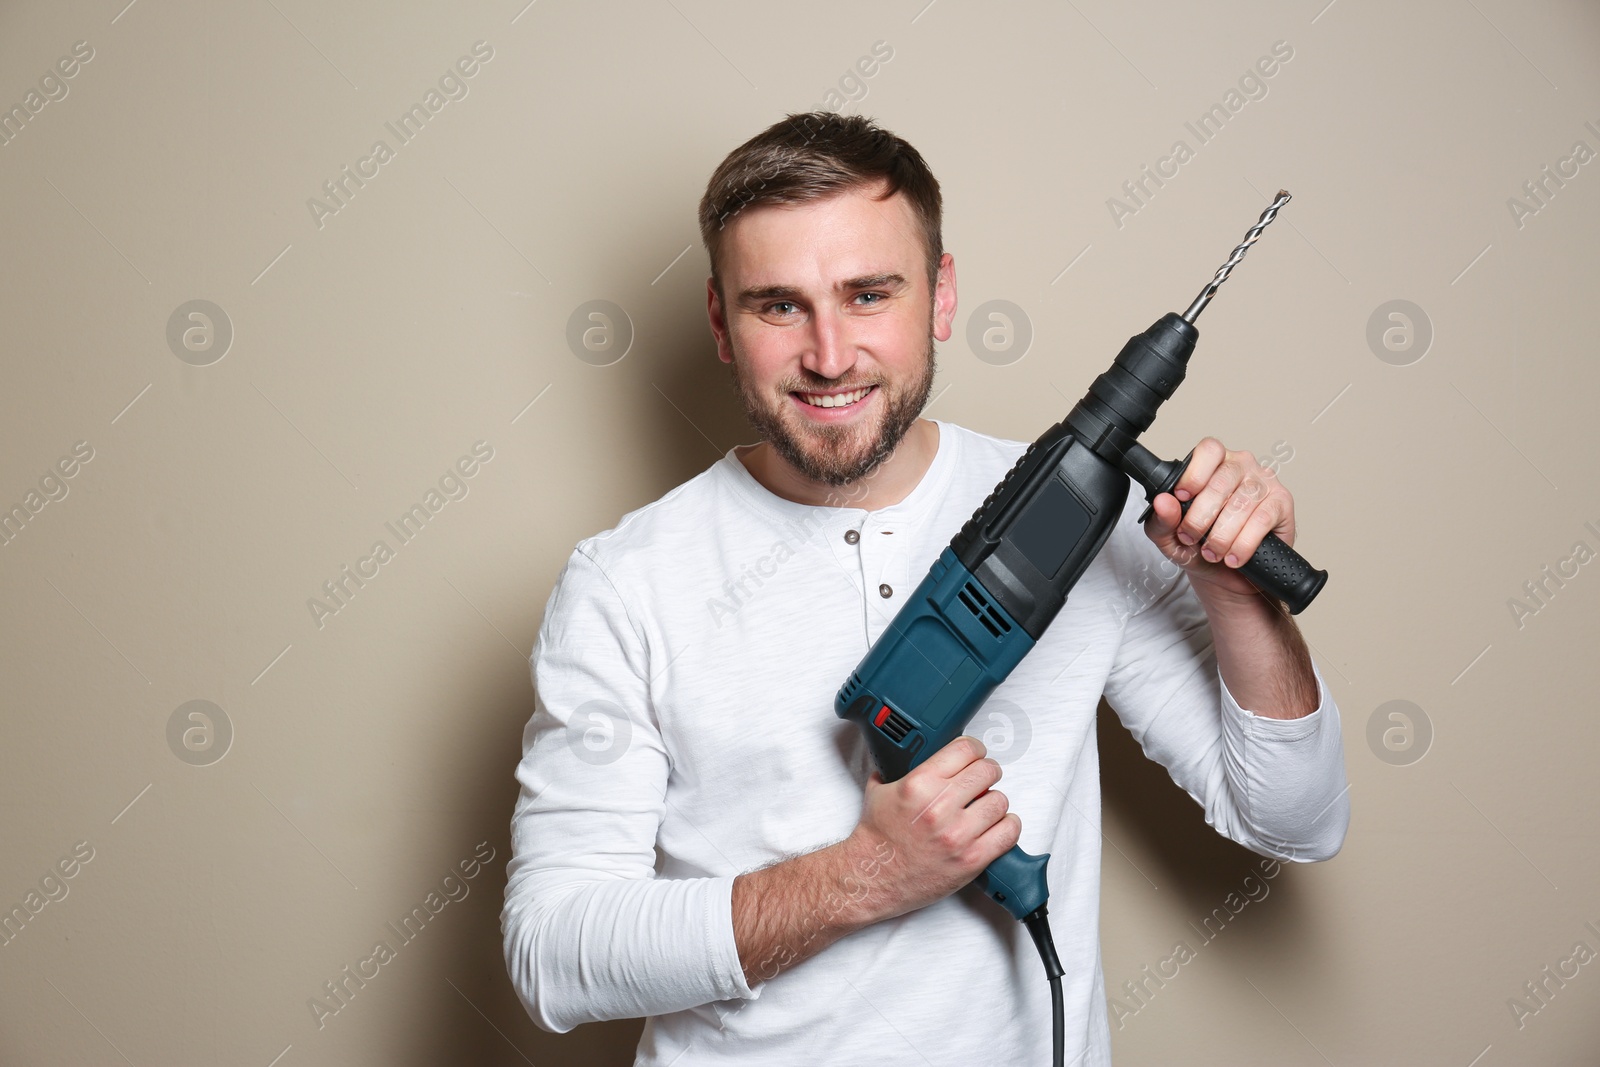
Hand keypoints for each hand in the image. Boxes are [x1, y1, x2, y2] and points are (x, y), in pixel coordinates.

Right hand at [846, 735, 1020, 923]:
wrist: (873, 876)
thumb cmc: (877, 838)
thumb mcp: (879, 791)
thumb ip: (896, 769)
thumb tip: (906, 756)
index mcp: (919, 784)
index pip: (966, 749)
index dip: (975, 749)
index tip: (975, 754)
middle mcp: (940, 806)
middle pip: (987, 772)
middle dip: (987, 773)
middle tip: (983, 779)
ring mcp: (958, 834)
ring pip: (1000, 801)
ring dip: (995, 802)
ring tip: (985, 807)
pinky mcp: (971, 859)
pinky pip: (1008, 833)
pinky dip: (1007, 826)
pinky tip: (997, 826)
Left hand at [1142, 436, 1295, 605]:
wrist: (1228, 576)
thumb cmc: (1199, 547)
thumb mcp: (1172, 538)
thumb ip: (1161, 520)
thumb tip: (1162, 501)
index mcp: (1213, 464)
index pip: (1209, 450)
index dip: (1194, 473)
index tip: (1182, 497)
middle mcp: (1241, 466)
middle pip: (1221, 481)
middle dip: (1201, 516)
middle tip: (1191, 538)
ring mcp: (1264, 482)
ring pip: (1241, 503)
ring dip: (1222, 535)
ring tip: (1213, 553)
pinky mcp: (1281, 502)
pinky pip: (1261, 519)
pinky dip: (1243, 543)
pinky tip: (1233, 557)